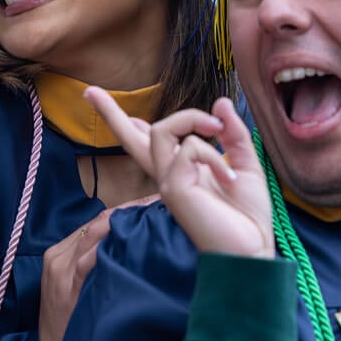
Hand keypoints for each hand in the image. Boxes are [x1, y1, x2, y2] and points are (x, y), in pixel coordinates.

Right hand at [37, 195, 157, 340]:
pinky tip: (134, 242)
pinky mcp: (64, 284)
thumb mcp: (80, 285)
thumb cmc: (71, 321)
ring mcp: (60, 267)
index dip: (130, 208)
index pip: (100, 218)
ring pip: (95, 233)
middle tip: (163, 204)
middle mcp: (60, 253)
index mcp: (63, 250)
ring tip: (156, 218)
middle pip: (100, 220)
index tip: (157, 202)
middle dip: (133, 210)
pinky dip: (110, 247)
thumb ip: (99, 262)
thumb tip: (137, 243)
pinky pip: (88, 259)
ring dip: (127, 223)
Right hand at [83, 88, 273, 258]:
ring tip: (216, 128)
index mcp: (180, 169)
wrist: (251, 250)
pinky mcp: (172, 188)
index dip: (129, 123)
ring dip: (192, 119)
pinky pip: (190, 148)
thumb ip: (233, 134)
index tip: (109, 105)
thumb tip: (221, 103)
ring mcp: (166, 182)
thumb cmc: (247, 216)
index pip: (147, 141)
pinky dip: (214, 154)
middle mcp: (167, 175)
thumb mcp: (245, 165)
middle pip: (129, 138)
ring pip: (162, 130)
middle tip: (89, 91)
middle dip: (109, 112)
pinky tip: (228, 176)